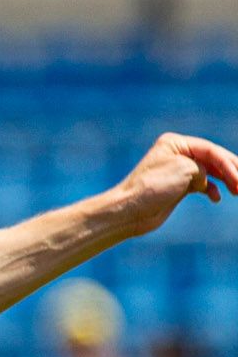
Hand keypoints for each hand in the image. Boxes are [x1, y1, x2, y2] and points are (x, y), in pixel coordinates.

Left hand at [114, 133, 237, 236]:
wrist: (128, 213)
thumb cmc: (152, 188)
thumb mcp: (184, 170)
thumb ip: (203, 168)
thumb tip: (205, 179)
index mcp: (176, 143)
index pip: (210, 150)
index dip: (228, 163)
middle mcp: (177, 154)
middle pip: (212, 159)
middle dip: (231, 170)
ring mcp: (177, 171)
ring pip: (209, 172)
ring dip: (225, 180)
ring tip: (237, 190)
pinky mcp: (177, 188)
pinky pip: (201, 185)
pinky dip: (211, 190)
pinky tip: (217, 198)